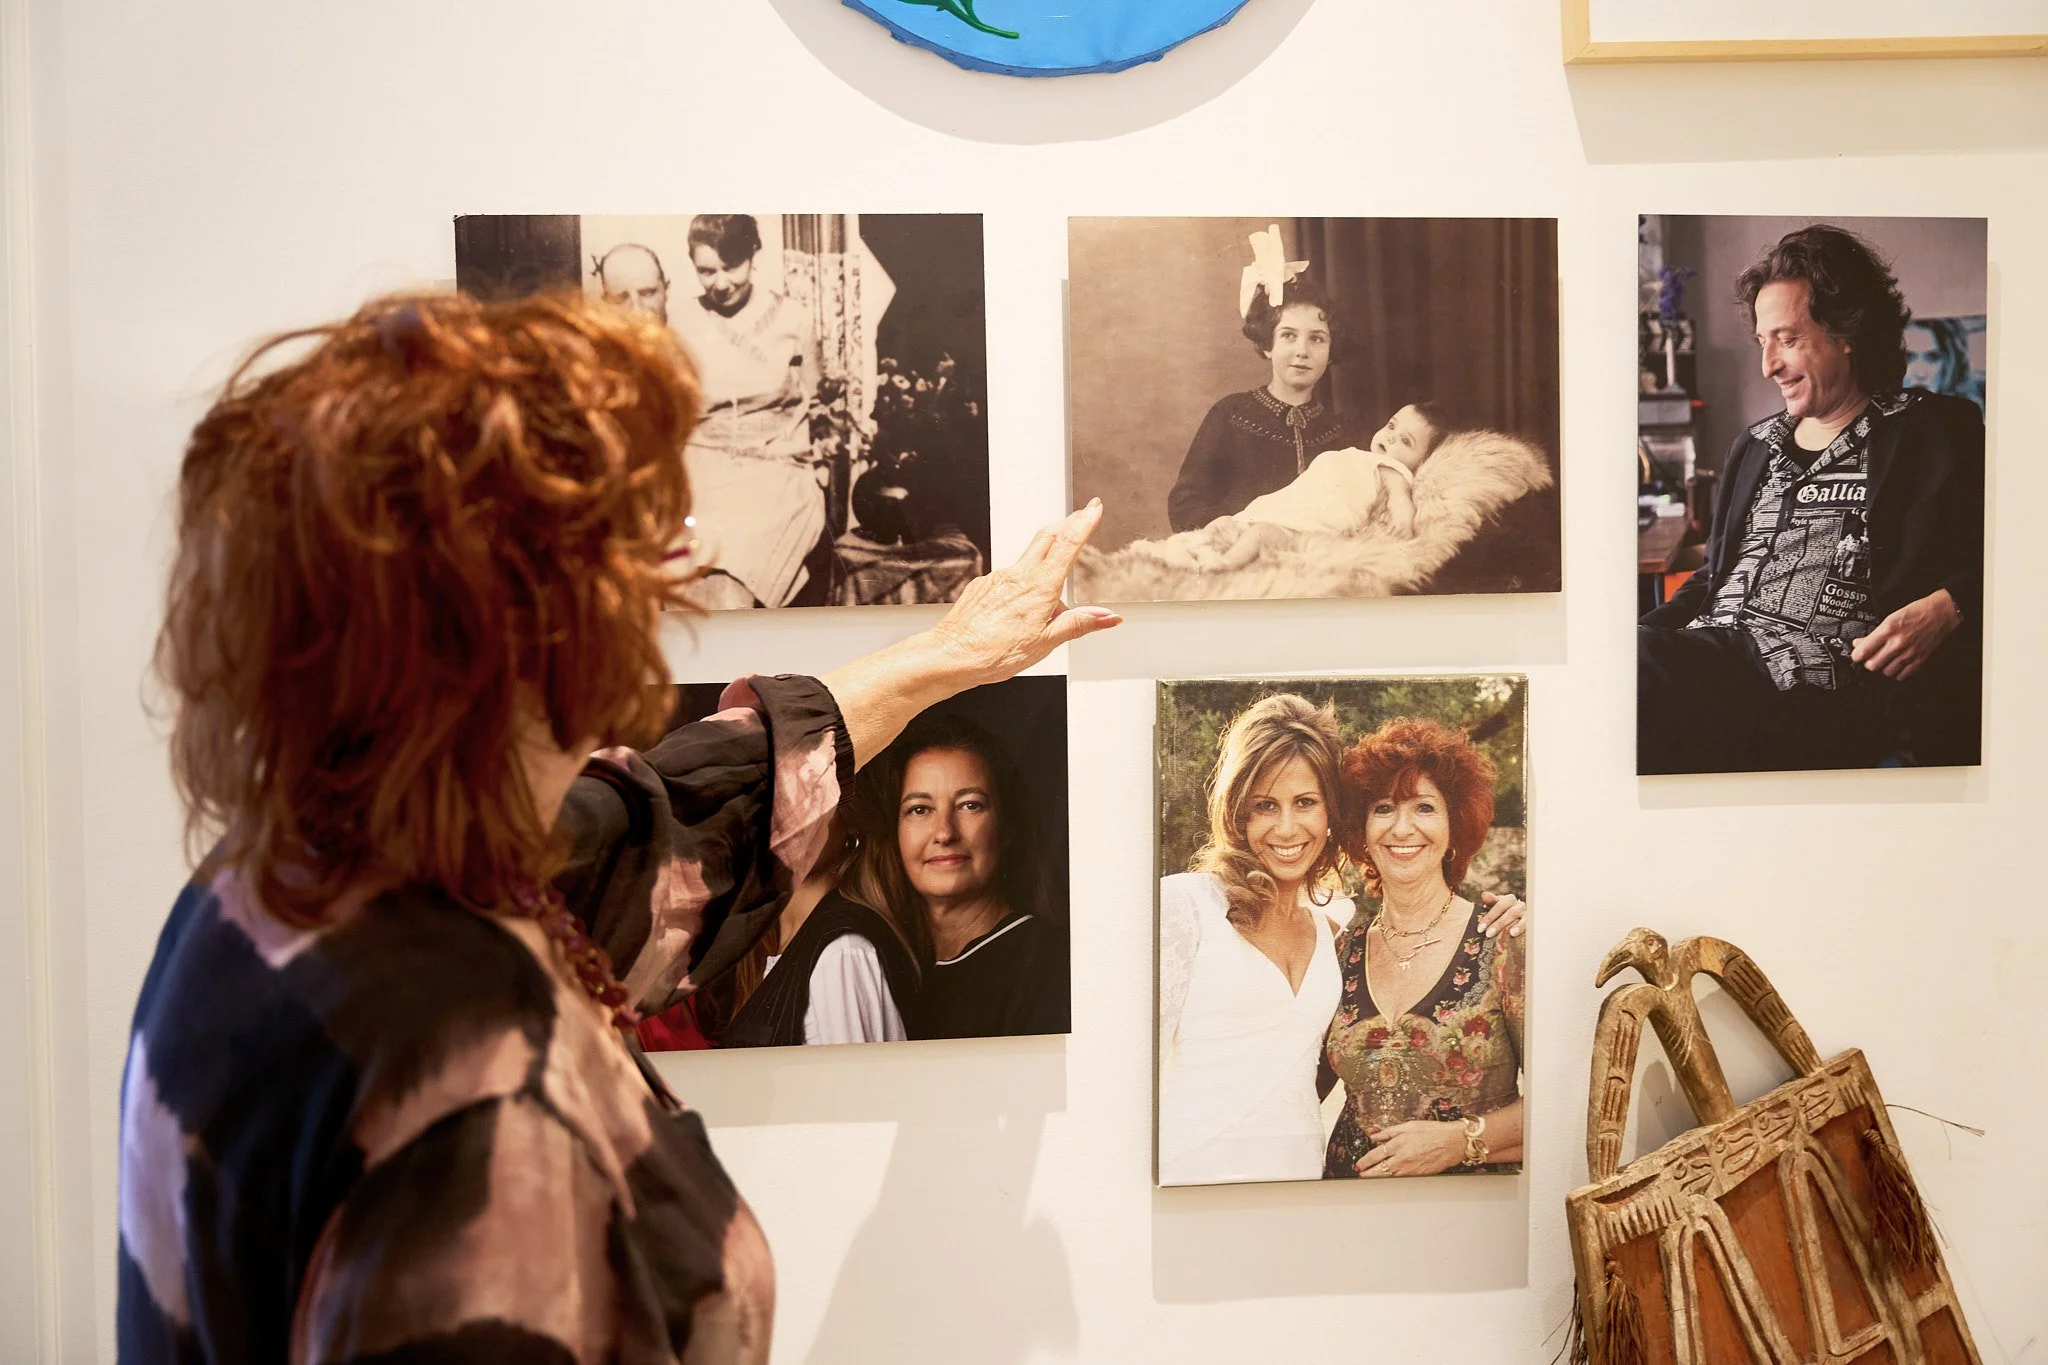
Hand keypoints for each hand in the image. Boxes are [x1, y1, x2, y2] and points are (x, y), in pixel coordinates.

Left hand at [925, 502, 1121, 686]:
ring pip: (1028, 559)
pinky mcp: (983, 586)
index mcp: (1039, 587)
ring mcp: (998, 578)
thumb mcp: (1047, 642)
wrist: (951, 656)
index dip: (1084, 522)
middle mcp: (1018, 575)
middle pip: (1047, 536)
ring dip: (1045, 561)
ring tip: (1053, 594)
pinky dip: (1022, 584)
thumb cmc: (993, 653)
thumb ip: (1078, 624)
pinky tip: (1020, 607)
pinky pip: (1008, 577)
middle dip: (1067, 523)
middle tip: (1081, 516)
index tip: (1095, 508)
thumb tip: (1107, 617)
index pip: (1068, 545)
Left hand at [1354, 1121, 1466, 1177]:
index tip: (1359, 1164)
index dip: (1365, 1161)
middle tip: (1360, 1174)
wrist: (1453, 1142)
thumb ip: (1390, 1131)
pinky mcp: (1419, 1175)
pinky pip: (1401, 1180)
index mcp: (1399, 1143)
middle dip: (1367, 1173)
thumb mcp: (1409, 1125)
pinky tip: (1388, 1180)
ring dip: (1378, 1178)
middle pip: (1379, 1169)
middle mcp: (1402, 1158)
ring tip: (1369, 1179)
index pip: (1376, 1154)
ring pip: (1389, 1177)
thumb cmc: (1433, 1131)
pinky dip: (1392, 1181)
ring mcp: (1410, 1168)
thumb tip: (1375, 1136)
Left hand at [1476, 892, 1526, 939]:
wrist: (1517, 917)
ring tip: (1510, 933)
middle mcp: (1519, 906)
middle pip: (1510, 913)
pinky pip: (1528, 926)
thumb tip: (1484, 894)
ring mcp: (1526, 915)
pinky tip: (1515, 934)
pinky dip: (1522, 929)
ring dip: (1515, 926)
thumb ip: (1490, 901)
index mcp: (1509, 899)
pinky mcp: (1531, 924)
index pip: (1499, 905)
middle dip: (1499, 924)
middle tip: (1488, 934)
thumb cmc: (1502, 911)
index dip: (1490, 917)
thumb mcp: (1495, 905)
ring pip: (1521, 919)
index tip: (1480, 928)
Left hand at [1849, 589, 1959, 680]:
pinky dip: (1897, 672)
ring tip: (1885, 660)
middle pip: (1872, 665)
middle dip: (1868, 662)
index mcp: (1888, 630)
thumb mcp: (1890, 617)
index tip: (1857, 654)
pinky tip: (1896, 664)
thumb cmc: (1917, 612)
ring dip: (1883, 667)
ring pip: (1886, 672)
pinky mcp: (1919, 660)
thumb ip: (1874, 633)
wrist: (1941, 613)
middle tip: (1871, 657)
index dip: (1856, 655)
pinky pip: (1902, 675)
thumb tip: (1859, 643)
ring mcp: (1909, 653)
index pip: (1863, 652)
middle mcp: (1897, 643)